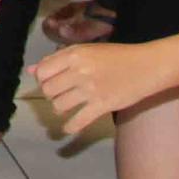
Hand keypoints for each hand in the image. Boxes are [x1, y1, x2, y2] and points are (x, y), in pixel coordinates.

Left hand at [31, 37, 164, 132]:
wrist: (147, 66)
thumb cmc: (116, 56)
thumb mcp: (85, 50)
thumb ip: (56, 59)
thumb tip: (31, 70)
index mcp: (74, 54)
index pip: (43, 72)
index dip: (42, 79)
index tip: (51, 82)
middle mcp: (79, 71)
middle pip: (48, 90)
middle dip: (51, 94)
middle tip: (61, 94)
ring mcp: (91, 89)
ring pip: (59, 106)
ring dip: (60, 109)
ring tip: (68, 106)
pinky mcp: (103, 105)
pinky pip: (78, 121)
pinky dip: (70, 127)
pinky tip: (69, 127)